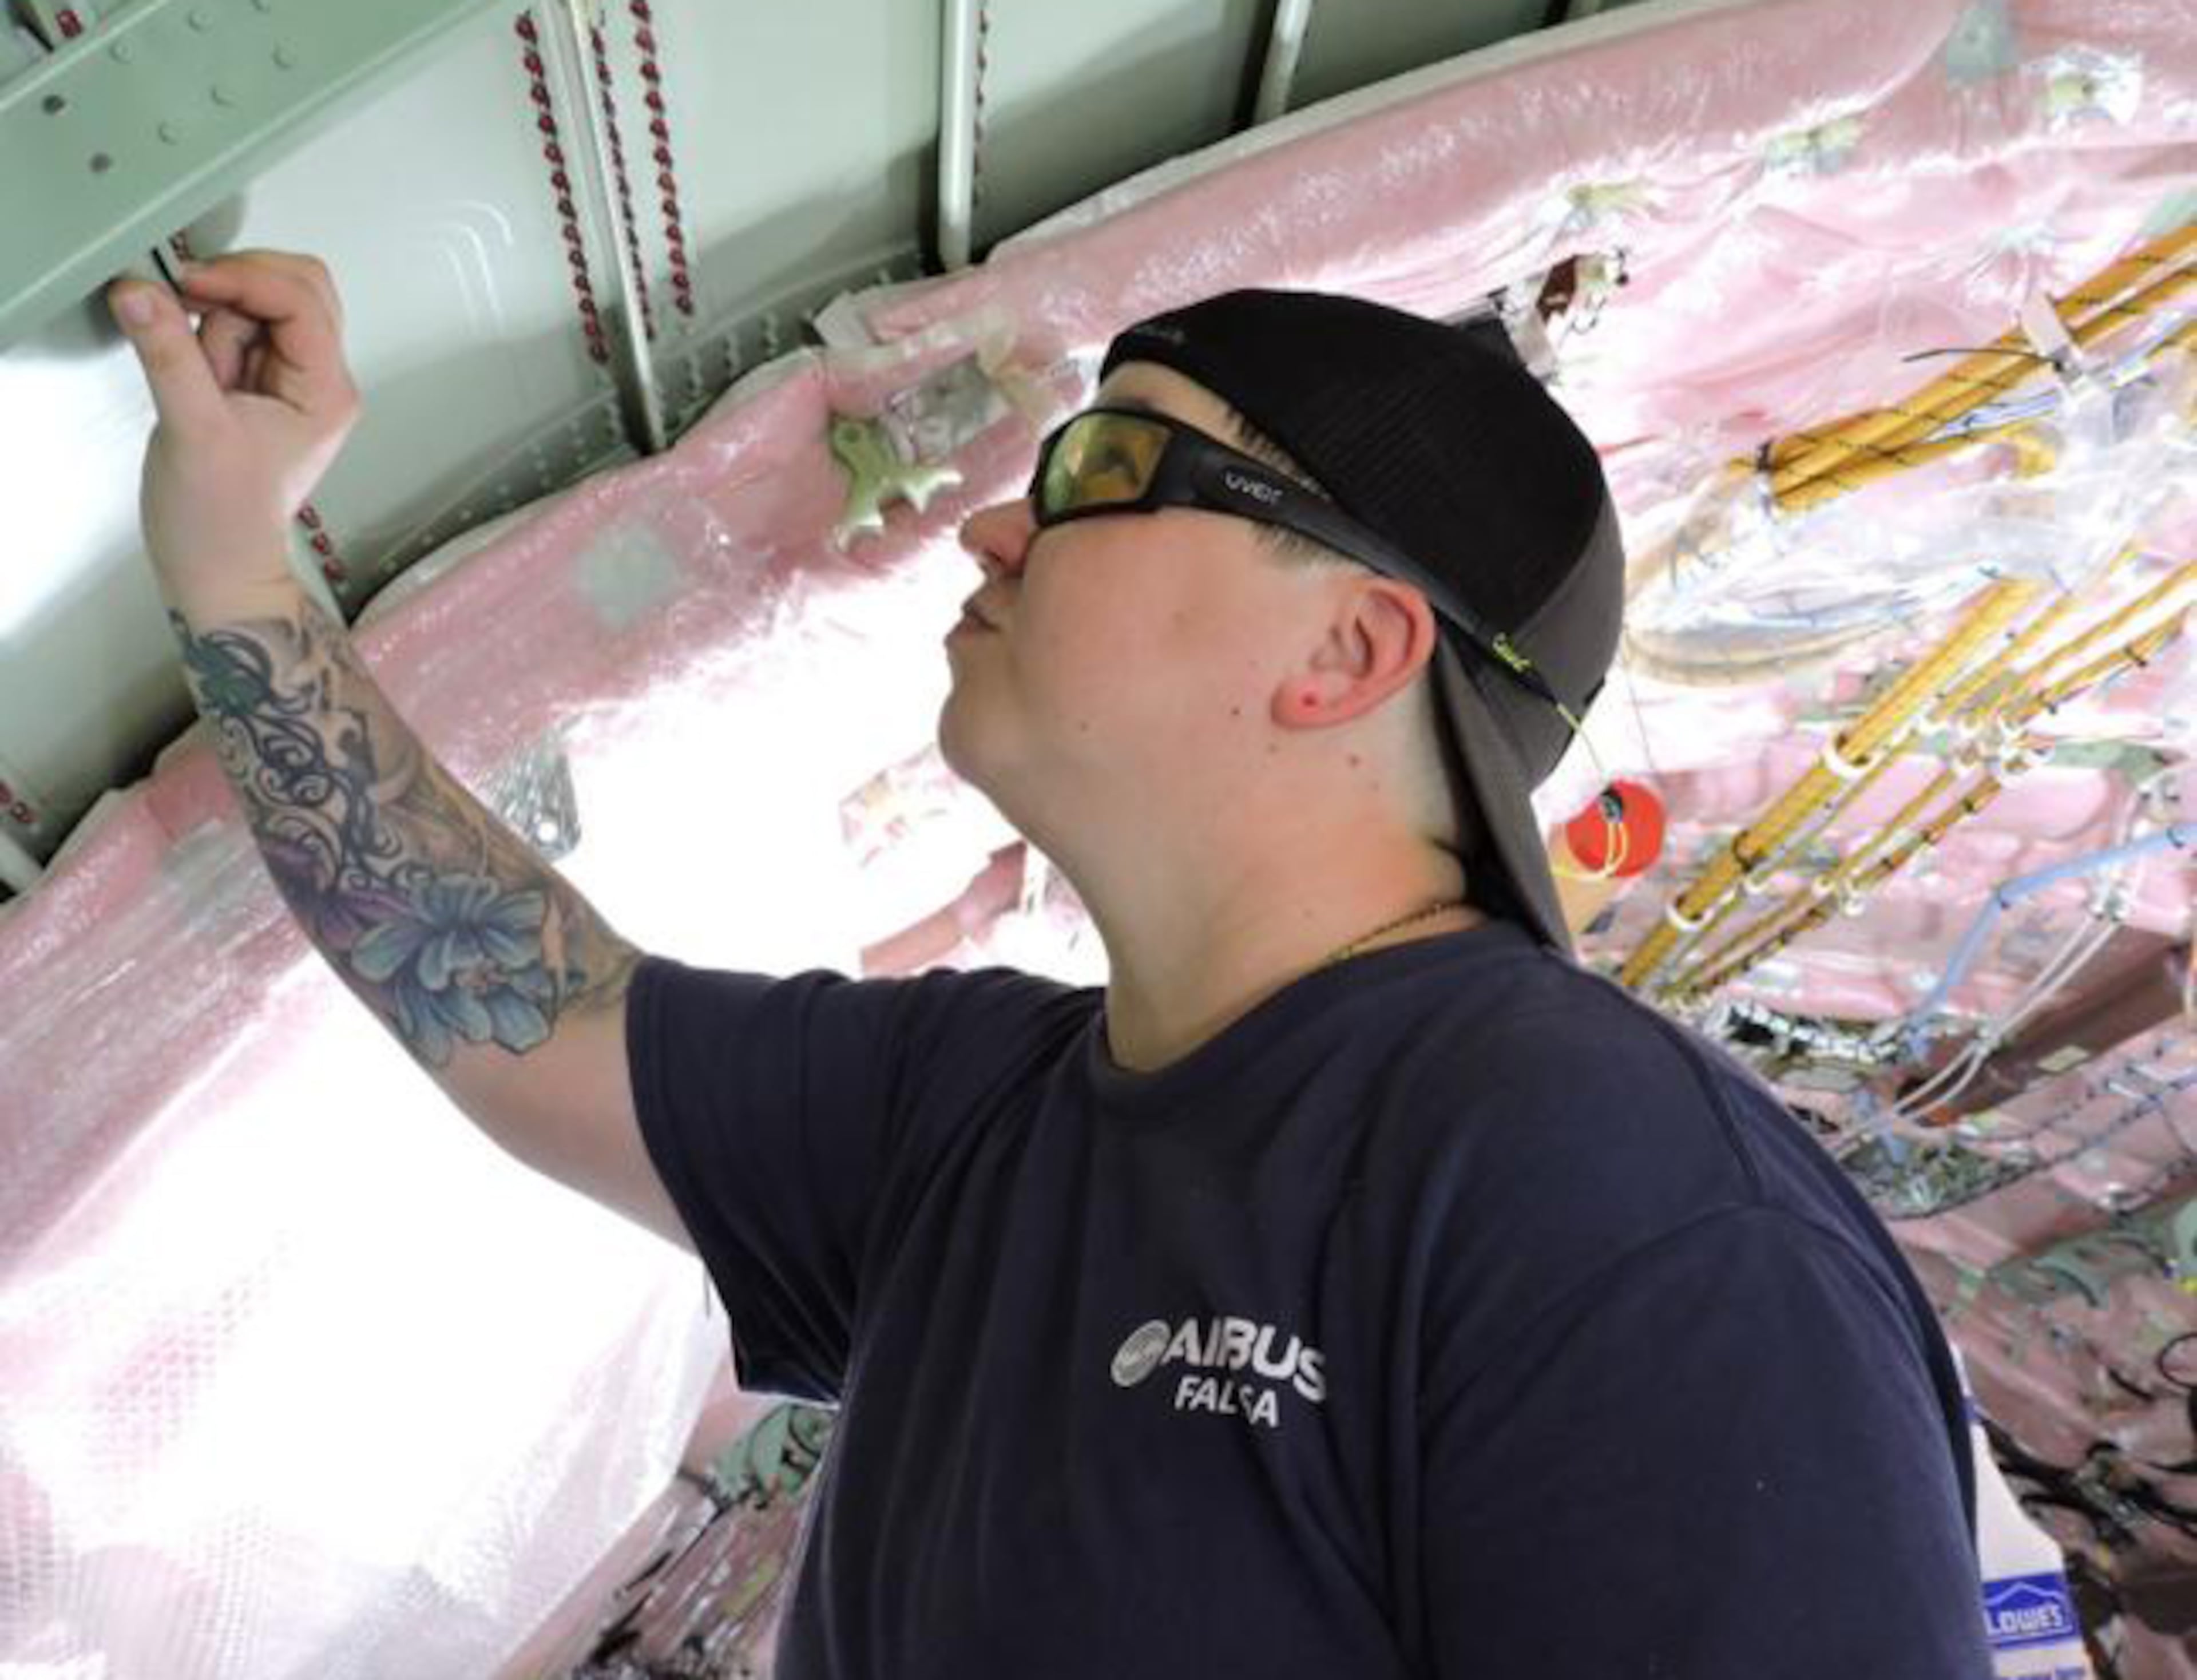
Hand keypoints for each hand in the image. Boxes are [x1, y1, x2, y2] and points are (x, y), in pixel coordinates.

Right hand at [107, 250, 362, 608]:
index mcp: (327, 391)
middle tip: (195, 336)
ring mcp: (294, 379)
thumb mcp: (191, 430)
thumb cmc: (220, 517)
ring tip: (202, 380)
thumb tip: (141, 290)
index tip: (187, 283)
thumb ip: (168, 354)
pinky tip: (200, 377)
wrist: (219, 566)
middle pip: (295, 286)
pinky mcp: (262, 383)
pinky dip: (212, 336)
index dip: (244, 278)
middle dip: (236, 296)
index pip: (301, 299)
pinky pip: (241, 330)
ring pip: (264, 304)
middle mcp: (322, 379)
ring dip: (219, 322)